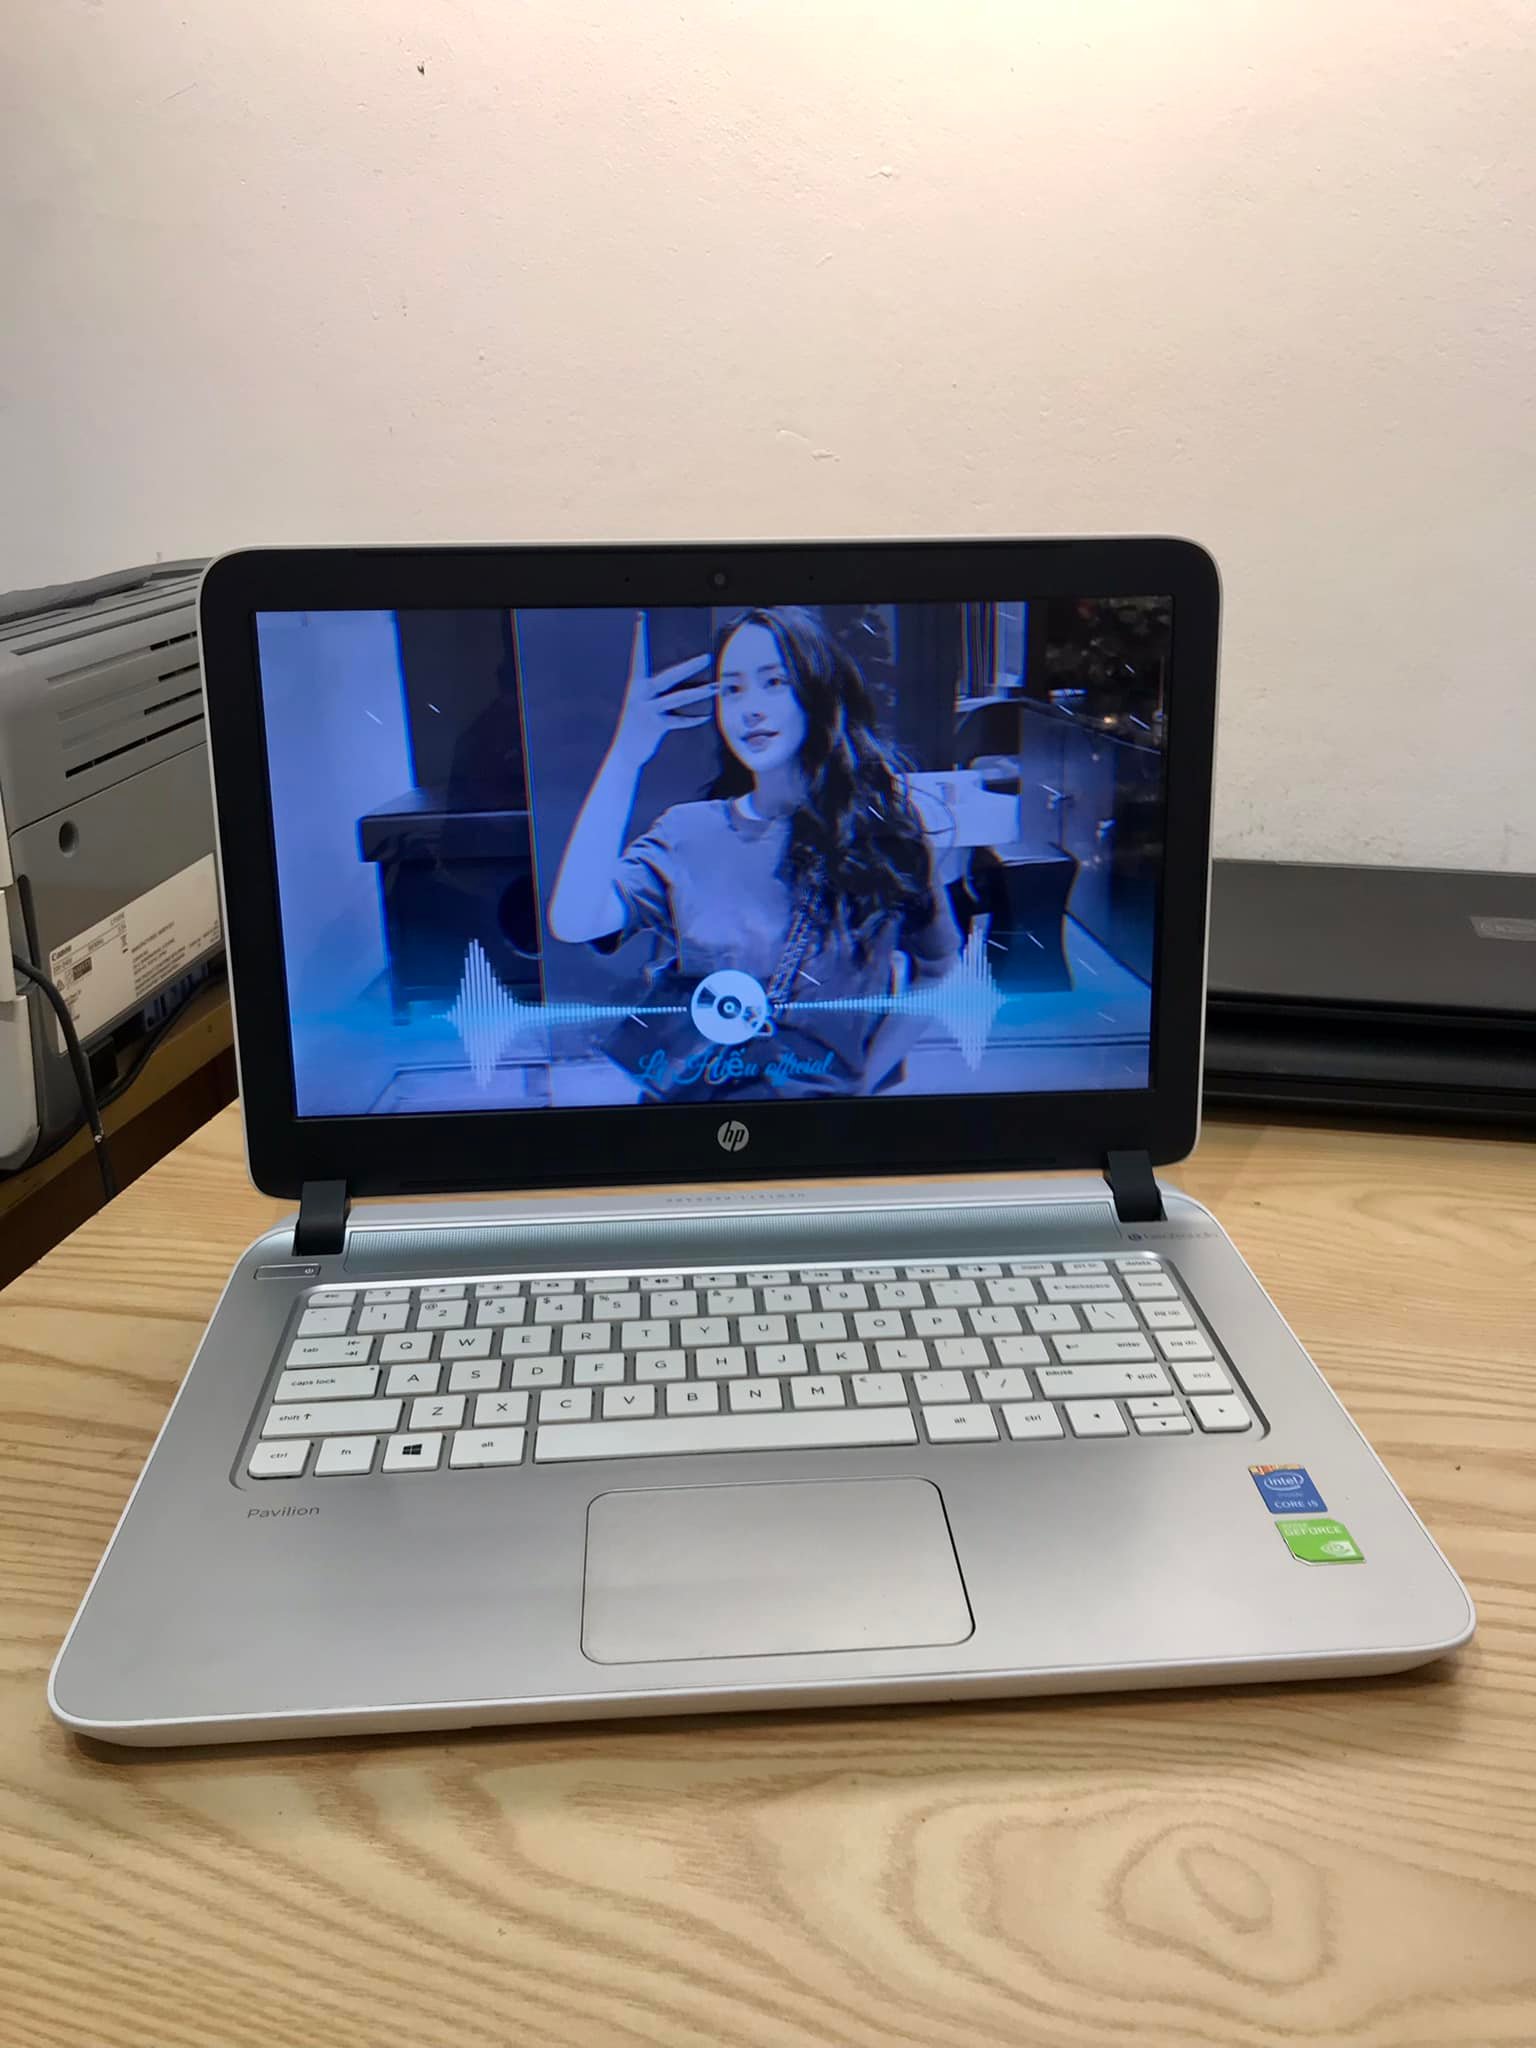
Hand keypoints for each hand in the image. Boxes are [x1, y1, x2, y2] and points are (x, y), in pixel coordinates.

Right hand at [610, 612, 713, 765]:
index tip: (642, 617)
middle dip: (689, 667)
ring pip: (678, 698)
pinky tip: (706, 715)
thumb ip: (657, 689)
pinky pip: (679, 721)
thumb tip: (683, 674)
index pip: (638, 655)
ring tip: (715, 687)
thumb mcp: (642, 701)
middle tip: (707, 657)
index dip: (640, 636)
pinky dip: (693, 719)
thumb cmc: (638, 722)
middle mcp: (640, 695)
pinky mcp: (656, 726)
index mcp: (636, 684)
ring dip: (699, 693)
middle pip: (668, 676)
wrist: (626, 751)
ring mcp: (648, 711)